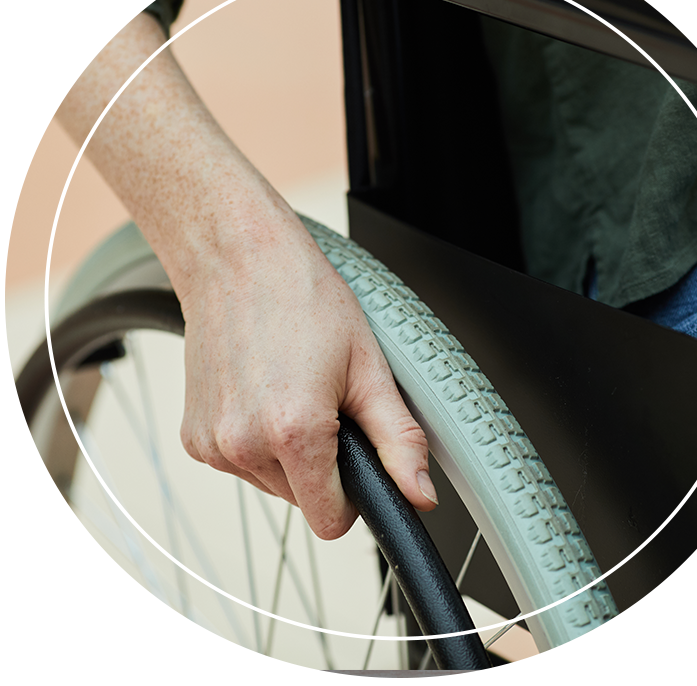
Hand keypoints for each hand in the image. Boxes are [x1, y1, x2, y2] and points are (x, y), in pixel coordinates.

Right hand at [177, 214, 437, 539]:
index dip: (352, 496)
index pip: (330, 522)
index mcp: (293, 433)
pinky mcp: (192, 437)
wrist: (237, 260)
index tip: (353, 459)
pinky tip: (261, 393)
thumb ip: (398, 441)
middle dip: (320, 464)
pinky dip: (256, 441)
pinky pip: (240, 463)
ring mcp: (212, 444)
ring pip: (271, 483)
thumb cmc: (302, 298)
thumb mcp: (368, 368)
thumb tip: (419, 494)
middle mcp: (243, 446)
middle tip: (321, 401)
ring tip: (290, 390)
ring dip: (287, 452)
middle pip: (302, 500)